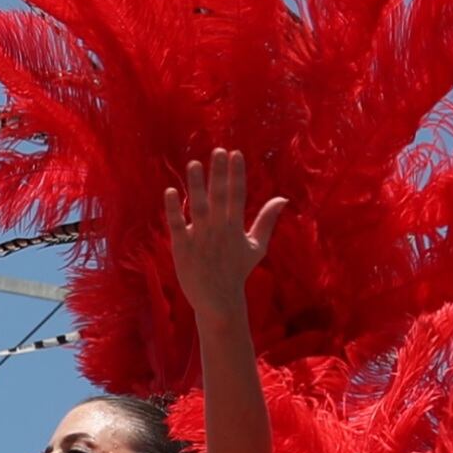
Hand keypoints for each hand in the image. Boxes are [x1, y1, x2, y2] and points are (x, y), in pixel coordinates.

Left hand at [165, 148, 286, 326]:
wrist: (219, 302)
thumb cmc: (236, 272)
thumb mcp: (256, 246)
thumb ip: (267, 221)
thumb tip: (283, 199)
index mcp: (236, 227)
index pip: (237, 195)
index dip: (236, 174)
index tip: (235, 153)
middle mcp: (219, 230)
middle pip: (220, 197)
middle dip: (219, 174)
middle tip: (217, 150)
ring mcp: (200, 239)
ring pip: (198, 207)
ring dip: (196, 186)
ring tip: (192, 164)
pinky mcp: (182, 249)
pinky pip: (177, 225)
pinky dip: (173, 210)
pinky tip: (169, 191)